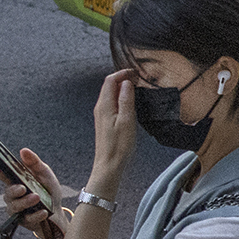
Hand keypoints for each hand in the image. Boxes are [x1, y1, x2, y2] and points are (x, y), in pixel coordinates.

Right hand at [5, 146, 70, 238]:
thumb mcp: (45, 174)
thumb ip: (34, 163)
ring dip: (25, 202)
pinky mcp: (24, 221)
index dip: (0, 171)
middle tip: (23, 188)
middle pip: (8, 193)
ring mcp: (17, 209)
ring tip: (37, 197)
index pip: (4, 175)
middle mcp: (13, 196)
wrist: (58, 212)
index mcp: (16, 181)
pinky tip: (43, 212)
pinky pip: (27, 219)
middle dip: (14, 190)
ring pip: (14, 207)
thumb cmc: (48, 190)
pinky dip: (36, 215)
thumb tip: (23, 150)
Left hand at [89, 69, 138, 189]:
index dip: (122, 73)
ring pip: (110, 94)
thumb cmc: (119, 146)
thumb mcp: (127, 120)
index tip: (135, 73)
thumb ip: (126, 100)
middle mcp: (100, 108)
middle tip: (138, 79)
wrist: (109, 166)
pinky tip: (130, 103)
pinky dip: (121, 98)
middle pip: (109, 85)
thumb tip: (126, 83)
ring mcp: (102, 115)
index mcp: (104, 105)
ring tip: (137, 89)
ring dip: (122, 88)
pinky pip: (112, 103)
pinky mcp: (105, 122)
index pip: (110, 80)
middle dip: (122, 78)